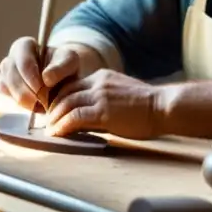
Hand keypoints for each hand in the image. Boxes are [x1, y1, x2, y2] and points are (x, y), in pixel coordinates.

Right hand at [0, 36, 80, 112]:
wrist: (63, 78)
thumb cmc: (65, 65)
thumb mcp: (70, 61)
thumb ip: (61, 67)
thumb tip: (46, 78)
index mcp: (24, 45)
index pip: (23, 62)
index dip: (31, 78)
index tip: (42, 91)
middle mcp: (11, 58)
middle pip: (12, 76)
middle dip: (26, 92)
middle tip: (43, 103)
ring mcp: (6, 73)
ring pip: (7, 87)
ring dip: (24, 100)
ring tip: (42, 105)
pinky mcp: (6, 87)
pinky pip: (8, 96)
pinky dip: (22, 103)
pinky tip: (37, 105)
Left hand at [45, 69, 160, 138]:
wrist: (164, 107)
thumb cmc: (148, 107)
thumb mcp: (121, 97)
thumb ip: (102, 103)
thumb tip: (84, 121)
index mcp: (103, 77)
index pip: (72, 85)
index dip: (59, 99)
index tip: (55, 112)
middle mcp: (98, 82)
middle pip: (64, 92)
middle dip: (52, 108)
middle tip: (48, 123)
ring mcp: (100, 96)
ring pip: (66, 103)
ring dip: (54, 119)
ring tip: (50, 131)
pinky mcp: (103, 111)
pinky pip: (75, 117)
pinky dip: (62, 126)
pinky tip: (57, 134)